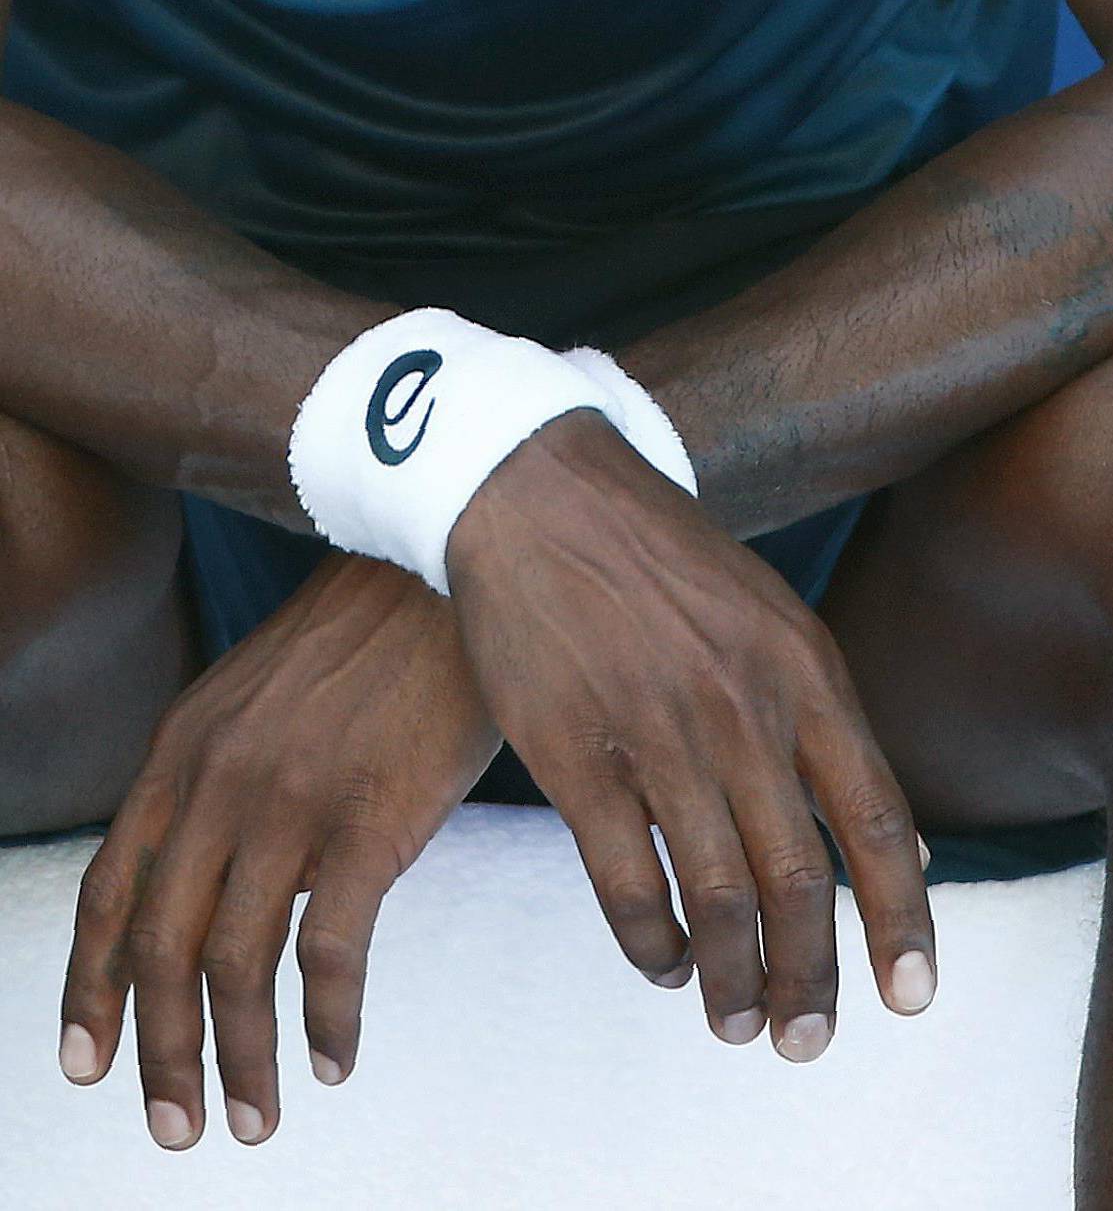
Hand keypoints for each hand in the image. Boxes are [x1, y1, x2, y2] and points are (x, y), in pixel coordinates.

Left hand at [60, 550, 500, 1149]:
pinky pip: (328, 954)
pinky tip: (337, 1057)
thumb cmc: (378, 626)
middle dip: (163, 1056)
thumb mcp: (267, 687)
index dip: (90, 990)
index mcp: (184, 747)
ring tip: (255, 1119)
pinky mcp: (369, 818)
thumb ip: (229, 769)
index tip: (88, 1065)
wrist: (453, 554)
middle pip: (161, 951)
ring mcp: (290, 801)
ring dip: (241, 1061)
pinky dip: (326, 1023)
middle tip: (176, 1129)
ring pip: (237, 967)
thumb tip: (229, 872)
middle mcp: (219, 780)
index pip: (109, 891)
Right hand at [445, 409, 935, 1062]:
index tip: (912, 997)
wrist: (544, 492)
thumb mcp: (776, 621)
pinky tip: (662, 964)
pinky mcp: (572, 753)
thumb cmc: (670, 565)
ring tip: (740, 1023)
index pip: (878, 821)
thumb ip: (829, 728)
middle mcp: (742, 707)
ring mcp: (656, 731)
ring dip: (732, 979)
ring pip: (714, 896)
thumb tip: (901, 851)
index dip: (903, 921)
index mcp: (807, 672)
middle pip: (799, 879)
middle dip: (813, 979)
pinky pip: (623, 882)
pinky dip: (649, 944)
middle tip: (808, 1042)